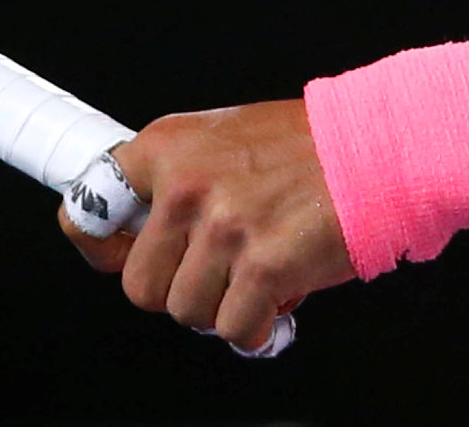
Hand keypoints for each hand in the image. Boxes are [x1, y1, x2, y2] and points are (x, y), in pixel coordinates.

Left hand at [57, 99, 351, 348]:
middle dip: (179, 288)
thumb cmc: (311, 147)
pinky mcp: (262, 267)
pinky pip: (232, 329)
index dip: (101, 247)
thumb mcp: (226, 140)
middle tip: (217, 270)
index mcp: (169, 146)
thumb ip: (182, 181)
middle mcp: (187, 184)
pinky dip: (256, 326)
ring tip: (257, 272)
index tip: (116, 256)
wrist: (379, 148)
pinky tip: (277, 297)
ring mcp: (223, 227)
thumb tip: (151, 240)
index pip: (88, 210)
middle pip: (140, 285)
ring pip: (186, 312)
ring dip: (222, 306)